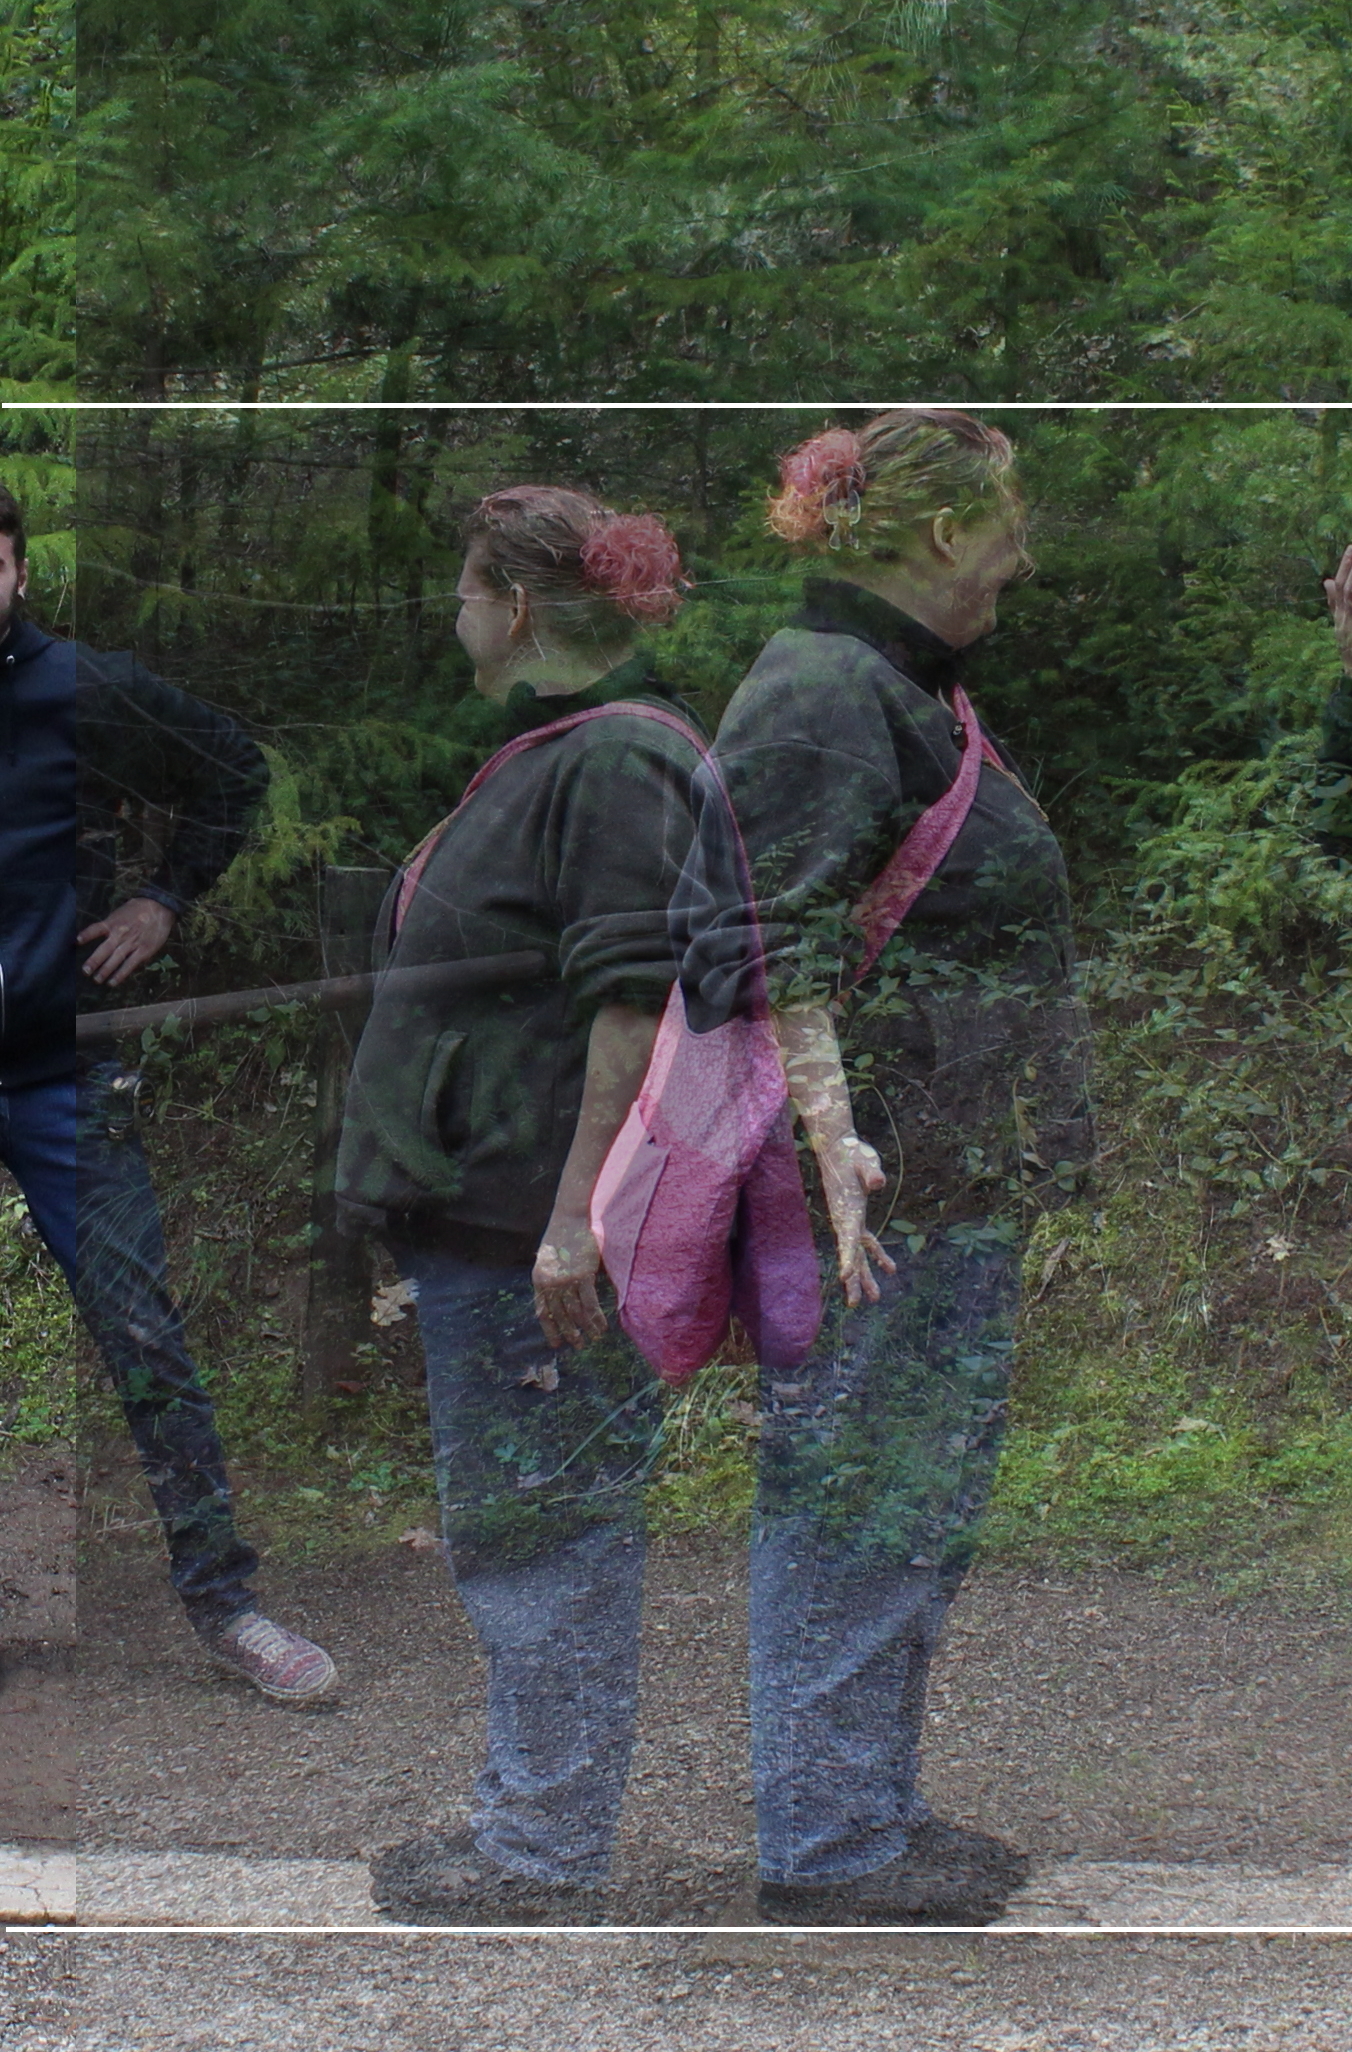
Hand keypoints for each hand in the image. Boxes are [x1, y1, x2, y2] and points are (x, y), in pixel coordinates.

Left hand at [77, 898, 177, 986]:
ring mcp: (132, 943)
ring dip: (105, 971)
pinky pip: (129, 965)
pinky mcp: (143, 951)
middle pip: (104, 950)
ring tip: (96, 980)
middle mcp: (120, 934)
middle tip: (85, 972)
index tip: (77, 942)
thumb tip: (103, 932)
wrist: (160, 907)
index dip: (86, 935)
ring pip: (115, 959)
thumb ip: (112, 923)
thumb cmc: (140, 908)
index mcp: (113, 923)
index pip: (96, 929)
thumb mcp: (121, 911)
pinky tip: (113, 982)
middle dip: (94, 961)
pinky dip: (120, 974)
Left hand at [533, 1217, 607, 1349]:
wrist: (569, 1220)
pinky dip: (596, 1318)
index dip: (550, 1329)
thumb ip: (551, 1280)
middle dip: (569, 1333)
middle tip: (578, 1345)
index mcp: (539, 1281)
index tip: (556, 1344)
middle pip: (560, 1315)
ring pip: (576, 1312)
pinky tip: (602, 1326)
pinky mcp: (582, 1276)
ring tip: (593, 1338)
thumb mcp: (548, 1261)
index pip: (543, 1312)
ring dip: (586, 1328)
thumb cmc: (561, 1239)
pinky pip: (590, 1303)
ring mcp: (566, 1281)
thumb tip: (559, 1299)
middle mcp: (550, 1284)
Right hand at [815, 1130, 897, 1307]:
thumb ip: (871, 1172)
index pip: (847, 1239)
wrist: (837, 1147)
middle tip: (856, 1303)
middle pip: (849, 1254)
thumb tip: (878, 1183)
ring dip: (865, 1275)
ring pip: (857, 1254)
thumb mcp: (864, 1160)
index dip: (846, 1258)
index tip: (844, 1277)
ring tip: (875, 1298)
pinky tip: (890, 1269)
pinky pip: (865, 1242)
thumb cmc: (852, 1153)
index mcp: (847, 1210)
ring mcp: (849, 1220)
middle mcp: (845, 1219)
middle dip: (854, 1280)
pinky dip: (877, 1255)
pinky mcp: (855, 1216)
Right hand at [1326, 544, 1351, 675]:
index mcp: (1339, 618)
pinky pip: (1351, 603)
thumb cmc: (1350, 650)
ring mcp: (1349, 623)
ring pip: (1351, 596)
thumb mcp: (1341, 626)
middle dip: (1349, 567)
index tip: (1349, 548)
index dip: (1343, 569)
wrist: (1351, 672)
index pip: (1338, 590)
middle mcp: (1343, 620)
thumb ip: (1334, 604)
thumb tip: (1326, 581)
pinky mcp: (1350, 624)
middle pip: (1346, 590)